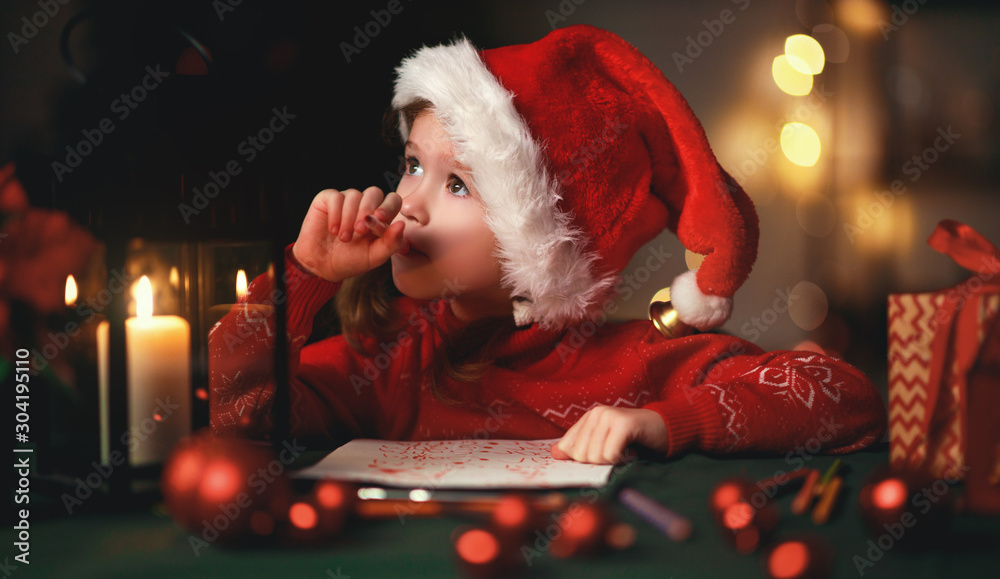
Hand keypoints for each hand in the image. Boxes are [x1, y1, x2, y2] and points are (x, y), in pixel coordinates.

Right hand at [292, 187, 408, 282]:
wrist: (322, 266)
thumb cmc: (351, 260)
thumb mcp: (374, 256)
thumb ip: (391, 243)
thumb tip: (402, 224)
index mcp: (380, 217)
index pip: (392, 200)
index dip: (387, 208)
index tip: (379, 220)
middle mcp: (365, 205)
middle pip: (374, 192)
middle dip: (368, 210)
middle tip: (360, 230)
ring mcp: (346, 201)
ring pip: (354, 195)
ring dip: (349, 218)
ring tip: (344, 238)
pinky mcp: (328, 200)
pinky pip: (335, 197)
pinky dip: (335, 214)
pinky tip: (333, 230)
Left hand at [550, 406, 668, 464]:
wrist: (665, 428)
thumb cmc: (634, 439)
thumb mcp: (604, 442)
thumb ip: (580, 446)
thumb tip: (554, 454)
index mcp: (588, 417)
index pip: (567, 447)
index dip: (581, 460)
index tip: (600, 458)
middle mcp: (596, 413)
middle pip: (580, 455)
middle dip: (598, 462)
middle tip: (615, 453)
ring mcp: (610, 416)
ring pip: (595, 457)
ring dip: (611, 462)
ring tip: (623, 451)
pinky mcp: (624, 424)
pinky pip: (610, 455)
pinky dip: (620, 460)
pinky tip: (629, 452)